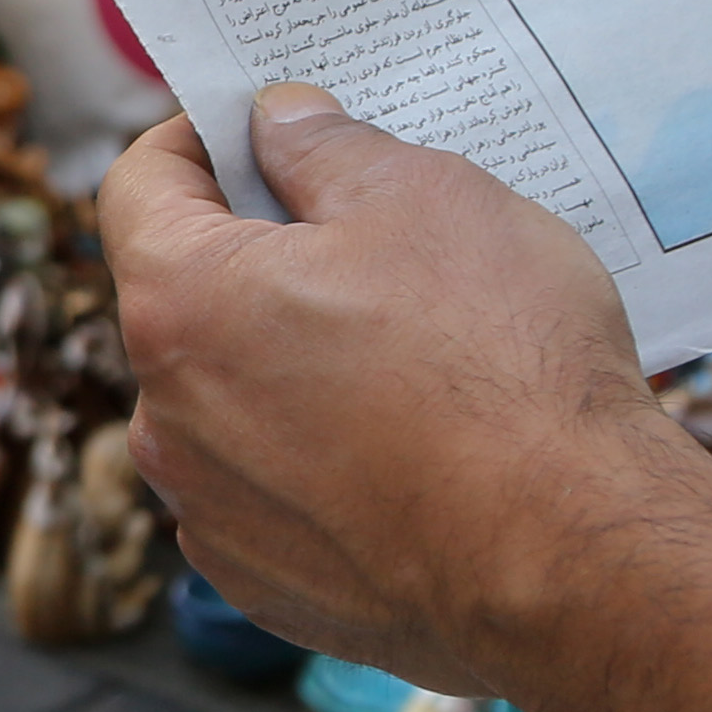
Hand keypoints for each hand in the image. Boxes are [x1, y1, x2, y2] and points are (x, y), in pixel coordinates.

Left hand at [95, 87, 704, 686]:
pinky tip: (412, 454)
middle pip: (190, 301)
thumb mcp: (426, 199)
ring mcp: (211, 513)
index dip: (200, 141)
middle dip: (263, 260)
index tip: (261, 133)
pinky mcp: (266, 586)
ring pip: (233, 403)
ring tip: (410, 359)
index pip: (139, 186)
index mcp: (180, 302)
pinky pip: (275, 494)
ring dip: (293, 367)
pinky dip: (323, 463)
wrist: (571, 560)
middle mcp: (165, 417)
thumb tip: (280, 125)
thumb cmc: (499, 369)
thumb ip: (326, 149)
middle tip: (370, 243)